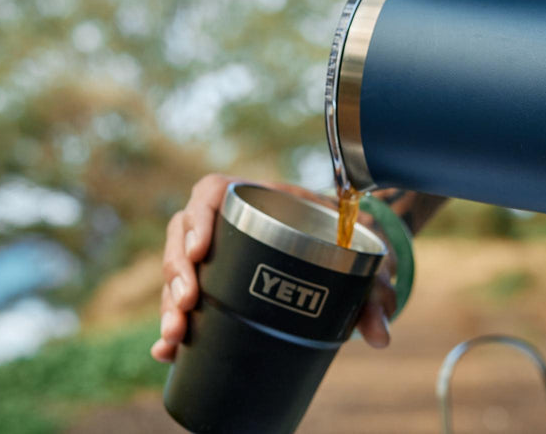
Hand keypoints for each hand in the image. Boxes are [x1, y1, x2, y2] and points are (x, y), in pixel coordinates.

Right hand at [150, 174, 397, 363]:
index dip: (197, 218)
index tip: (199, 250)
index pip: (210, 192)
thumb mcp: (365, 262)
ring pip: (176, 272)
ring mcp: (217, 258)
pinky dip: (172, 328)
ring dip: (168, 303)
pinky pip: (182, 303)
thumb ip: (374, 292)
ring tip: (174, 336)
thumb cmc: (353, 246)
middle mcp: (229, 224)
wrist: (350, 261)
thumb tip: (379, 336)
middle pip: (182, 236)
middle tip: (186, 304)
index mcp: (259, 198)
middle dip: (176, 272)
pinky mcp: (214, 290)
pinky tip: (166, 352)